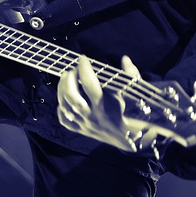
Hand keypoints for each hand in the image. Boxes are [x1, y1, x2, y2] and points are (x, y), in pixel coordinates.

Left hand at [57, 55, 189, 155]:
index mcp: (105, 106)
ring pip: (65, 106)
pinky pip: (64, 120)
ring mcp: (84, 124)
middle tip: (73, 70)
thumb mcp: (134, 93)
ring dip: (61, 89)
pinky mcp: (81, 130)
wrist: (129, 138)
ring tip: (65, 78)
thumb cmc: (132, 112)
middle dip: (69, 79)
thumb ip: (131, 75)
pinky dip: (61, 107)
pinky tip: (65, 98)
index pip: (89, 84)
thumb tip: (124, 59)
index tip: (83, 58)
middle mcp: (92, 116)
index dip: (84, 68)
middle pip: (72, 96)